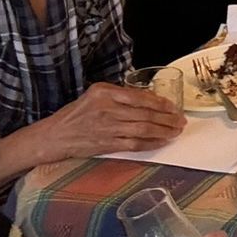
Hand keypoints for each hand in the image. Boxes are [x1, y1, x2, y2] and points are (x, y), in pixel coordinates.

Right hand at [37, 80, 183, 160]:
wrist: (55, 136)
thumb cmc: (76, 114)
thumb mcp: (95, 95)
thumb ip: (118, 95)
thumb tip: (148, 99)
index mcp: (104, 92)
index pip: (140, 96)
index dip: (160, 102)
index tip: (173, 106)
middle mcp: (107, 108)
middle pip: (145, 113)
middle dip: (167, 118)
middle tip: (181, 120)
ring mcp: (108, 127)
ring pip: (143, 129)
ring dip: (164, 130)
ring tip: (176, 131)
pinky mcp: (107, 144)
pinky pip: (135, 144)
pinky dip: (152, 143)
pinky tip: (162, 141)